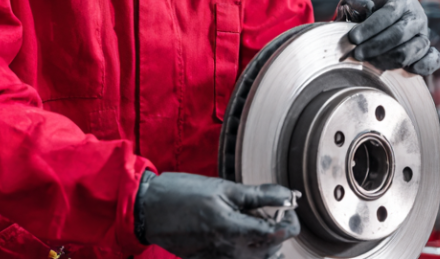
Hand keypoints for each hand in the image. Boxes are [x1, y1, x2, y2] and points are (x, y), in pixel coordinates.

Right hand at [137, 172, 299, 258]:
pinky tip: (237, 234)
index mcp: (237, 230)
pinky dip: (247, 252)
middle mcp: (232, 253)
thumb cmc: (183, 194)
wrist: (149, 210)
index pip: (282, 234)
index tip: (284, 206)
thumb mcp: (224, 188)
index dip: (290, 219)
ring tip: (252, 222)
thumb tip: (289, 195)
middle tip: (266, 210)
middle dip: (277, 230)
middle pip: (275, 250)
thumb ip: (259, 194)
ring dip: (264, 244)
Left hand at [334, 0, 439, 75]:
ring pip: (412, 49)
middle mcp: (416, 16)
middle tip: (357, 54)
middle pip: (400, 33)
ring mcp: (424, 34)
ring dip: (388, 59)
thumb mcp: (358, 0)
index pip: (389, 13)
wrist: (379, 21)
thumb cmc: (366, 10)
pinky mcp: (428, 52)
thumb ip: (357, 2)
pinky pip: (434, 60)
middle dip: (376, 46)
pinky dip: (424, 66)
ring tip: (369, 61)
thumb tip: (368, 7)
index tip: (353, 38)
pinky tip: (408, 70)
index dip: (370, 27)